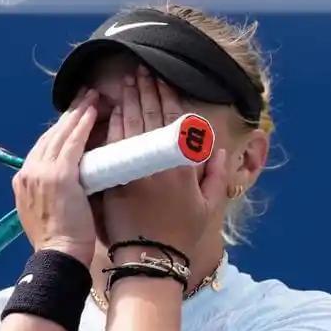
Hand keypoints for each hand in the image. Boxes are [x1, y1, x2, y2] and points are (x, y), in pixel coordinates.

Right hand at [13, 88, 98, 266]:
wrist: (57, 257)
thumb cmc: (58, 243)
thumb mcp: (45, 213)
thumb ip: (51, 193)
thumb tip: (69, 182)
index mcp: (23, 182)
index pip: (41, 148)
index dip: (58, 130)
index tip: (72, 118)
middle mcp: (28, 173)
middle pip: (49, 136)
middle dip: (68, 116)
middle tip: (84, 97)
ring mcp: (42, 173)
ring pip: (61, 134)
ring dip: (78, 114)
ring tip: (91, 98)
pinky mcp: (60, 175)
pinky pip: (73, 143)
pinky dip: (83, 125)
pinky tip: (93, 112)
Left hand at [101, 66, 228, 259]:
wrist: (150, 259)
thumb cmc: (181, 236)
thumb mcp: (208, 206)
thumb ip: (216, 175)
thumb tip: (218, 150)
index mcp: (182, 167)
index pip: (174, 121)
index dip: (166, 96)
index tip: (161, 78)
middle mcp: (158, 164)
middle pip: (149, 116)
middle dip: (144, 90)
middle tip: (138, 71)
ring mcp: (134, 171)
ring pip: (130, 126)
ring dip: (127, 101)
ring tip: (124, 83)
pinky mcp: (115, 180)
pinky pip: (113, 146)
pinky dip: (113, 127)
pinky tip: (112, 112)